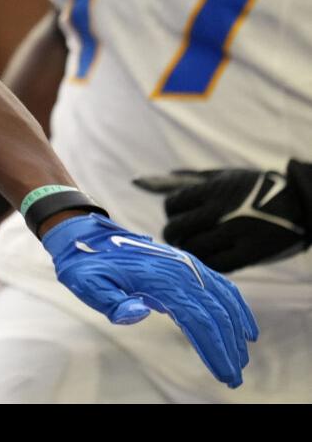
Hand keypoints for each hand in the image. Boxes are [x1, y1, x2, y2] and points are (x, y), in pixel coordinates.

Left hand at [44, 212, 256, 387]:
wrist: (88, 235)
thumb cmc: (87, 264)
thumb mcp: (86, 283)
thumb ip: (110, 301)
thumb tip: (136, 314)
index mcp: (160, 280)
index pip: (197, 319)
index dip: (213, 348)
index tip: (224, 374)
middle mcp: (181, 271)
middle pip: (216, 314)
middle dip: (228, 348)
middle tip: (234, 378)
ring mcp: (188, 267)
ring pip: (224, 301)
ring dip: (236, 331)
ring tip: (241, 360)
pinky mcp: (189, 266)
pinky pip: (223, 287)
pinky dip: (238, 308)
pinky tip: (246, 329)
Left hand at [135, 162, 311, 272]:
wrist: (303, 204)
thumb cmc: (256, 188)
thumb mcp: (225, 177)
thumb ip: (187, 180)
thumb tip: (146, 181)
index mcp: (215, 190)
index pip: (172, 205)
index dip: (171, 212)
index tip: (179, 214)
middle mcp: (222, 212)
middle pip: (176, 230)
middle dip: (174, 233)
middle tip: (181, 235)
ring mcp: (236, 234)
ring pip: (192, 250)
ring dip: (189, 250)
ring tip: (196, 246)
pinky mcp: (250, 254)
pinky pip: (216, 265)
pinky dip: (208, 262)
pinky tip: (212, 256)